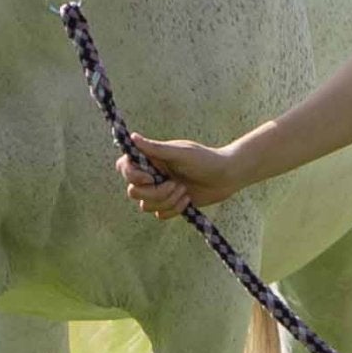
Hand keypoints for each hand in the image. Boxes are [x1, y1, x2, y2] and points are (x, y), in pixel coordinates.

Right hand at [118, 133, 246, 218]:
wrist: (227, 177)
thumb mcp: (181, 153)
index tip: (150, 178)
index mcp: (150, 159)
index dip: (132, 176)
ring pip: (146, 205)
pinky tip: (188, 200)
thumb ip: (156, 149)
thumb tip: (132, 137)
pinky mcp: (169, 204)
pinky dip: (174, 210)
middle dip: (156, 192)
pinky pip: (160, 215)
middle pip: (133, 191)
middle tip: (176, 184)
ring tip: (184, 191)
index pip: (124, 168)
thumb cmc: (206, 160)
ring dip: (167, 201)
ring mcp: (159, 191)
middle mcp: (151, 175)